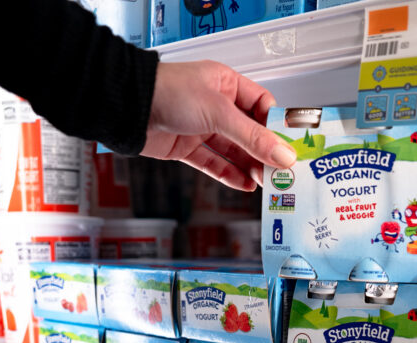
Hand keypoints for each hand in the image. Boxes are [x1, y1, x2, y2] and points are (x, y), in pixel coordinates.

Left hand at [142, 60, 296, 190]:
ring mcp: (200, 127)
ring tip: (265, 182)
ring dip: (249, 167)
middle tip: (280, 171)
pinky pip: (213, 163)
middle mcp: (215, 105)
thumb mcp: (218, 113)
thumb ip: (252, 137)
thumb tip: (282, 154)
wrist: (127, 108)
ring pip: (233, 151)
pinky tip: (244, 184)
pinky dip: (228, 175)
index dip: (275, 127)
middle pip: (249, 132)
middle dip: (264, 153)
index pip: (262, 106)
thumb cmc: (167, 92)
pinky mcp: (186, 147)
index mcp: (226, 84)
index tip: (289, 146)